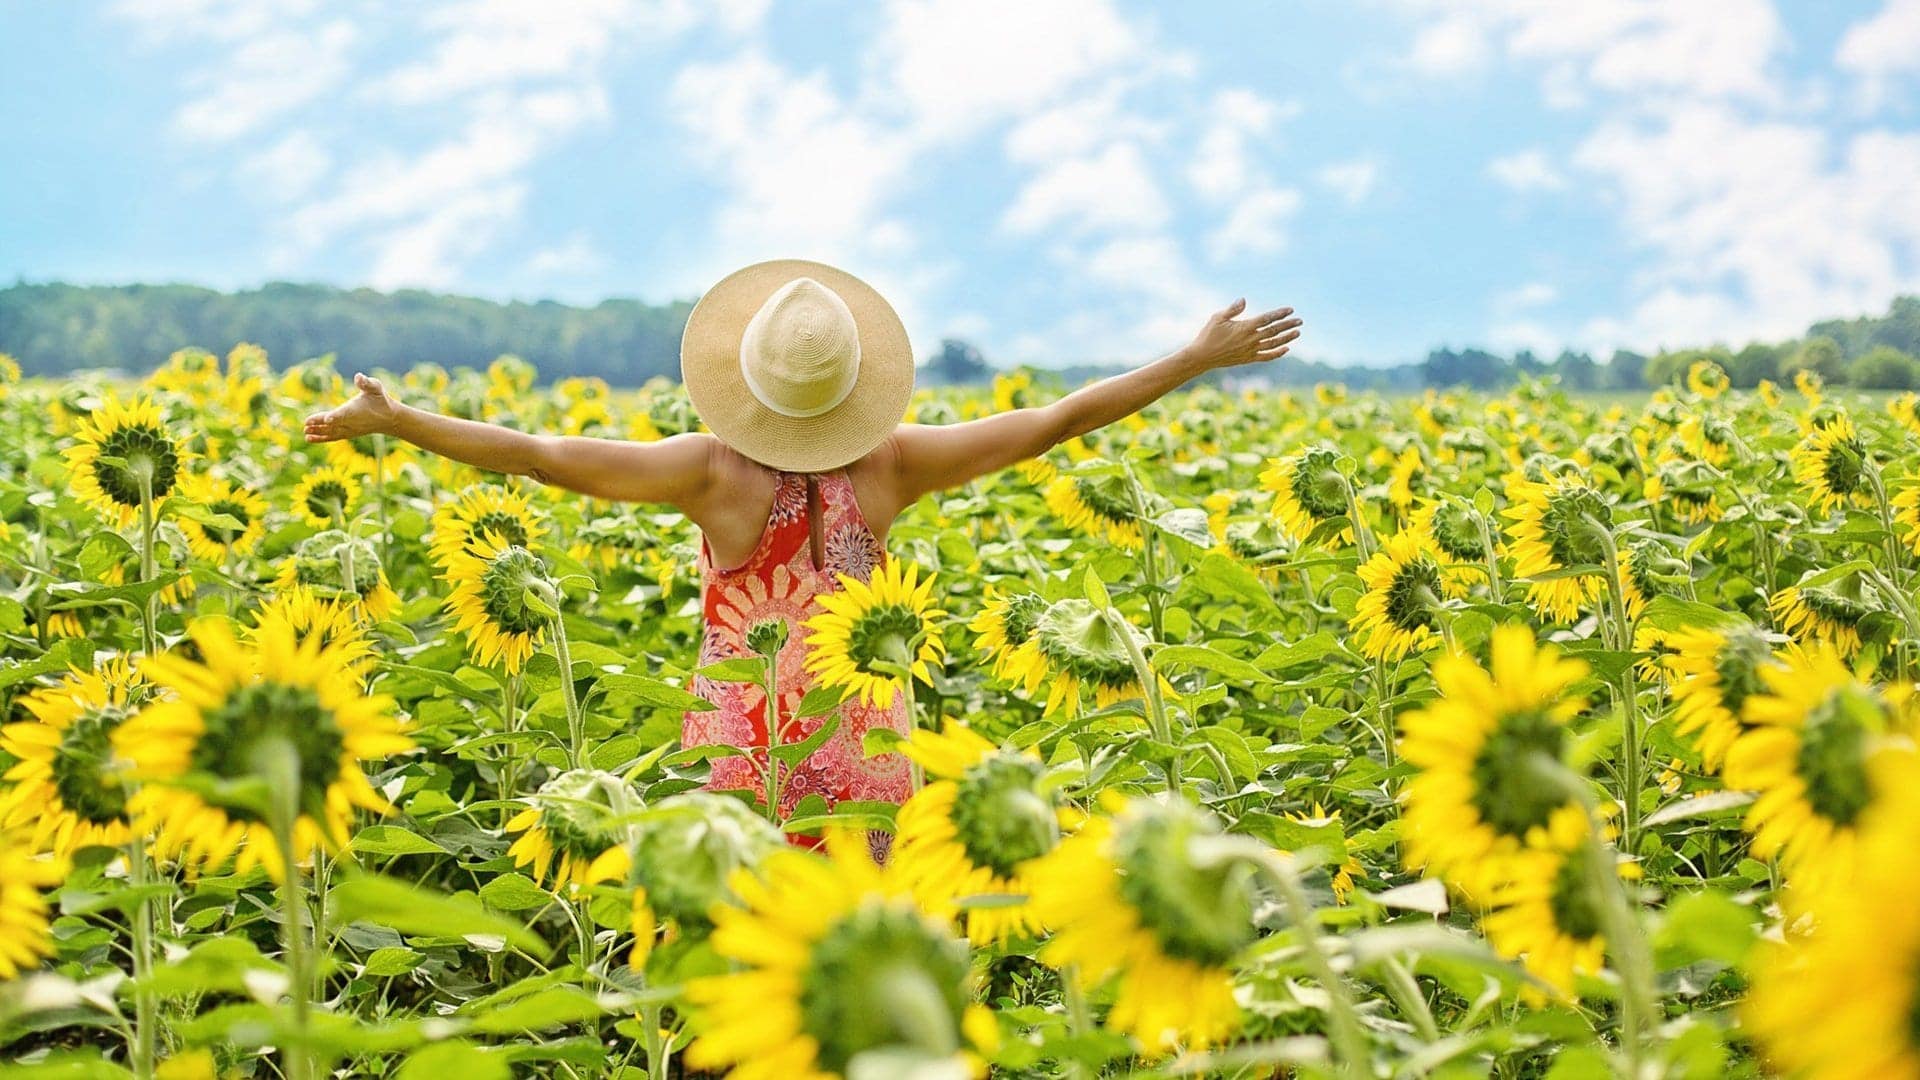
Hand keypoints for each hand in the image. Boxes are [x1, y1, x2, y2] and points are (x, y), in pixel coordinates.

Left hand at [303, 372, 399, 442]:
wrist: (389, 419)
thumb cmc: (381, 400)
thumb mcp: (376, 388)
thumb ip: (367, 383)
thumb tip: (359, 377)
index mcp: (355, 410)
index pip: (344, 414)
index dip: (336, 416)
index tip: (327, 419)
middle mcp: (351, 422)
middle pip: (333, 424)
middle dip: (319, 424)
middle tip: (306, 424)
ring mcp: (349, 430)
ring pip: (331, 432)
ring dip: (317, 432)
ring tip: (305, 432)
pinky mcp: (347, 434)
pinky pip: (332, 437)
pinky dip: (321, 438)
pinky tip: (309, 438)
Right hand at [1181, 299, 1300, 370]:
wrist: (1202, 357)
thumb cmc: (1208, 335)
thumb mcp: (1217, 317)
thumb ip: (1233, 309)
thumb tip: (1243, 299)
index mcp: (1245, 327)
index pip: (1267, 319)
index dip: (1279, 314)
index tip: (1290, 310)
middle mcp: (1250, 339)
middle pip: (1274, 331)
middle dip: (1288, 325)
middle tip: (1300, 321)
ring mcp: (1250, 350)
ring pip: (1273, 344)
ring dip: (1287, 338)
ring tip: (1297, 333)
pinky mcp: (1248, 359)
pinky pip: (1266, 356)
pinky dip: (1277, 353)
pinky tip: (1286, 349)